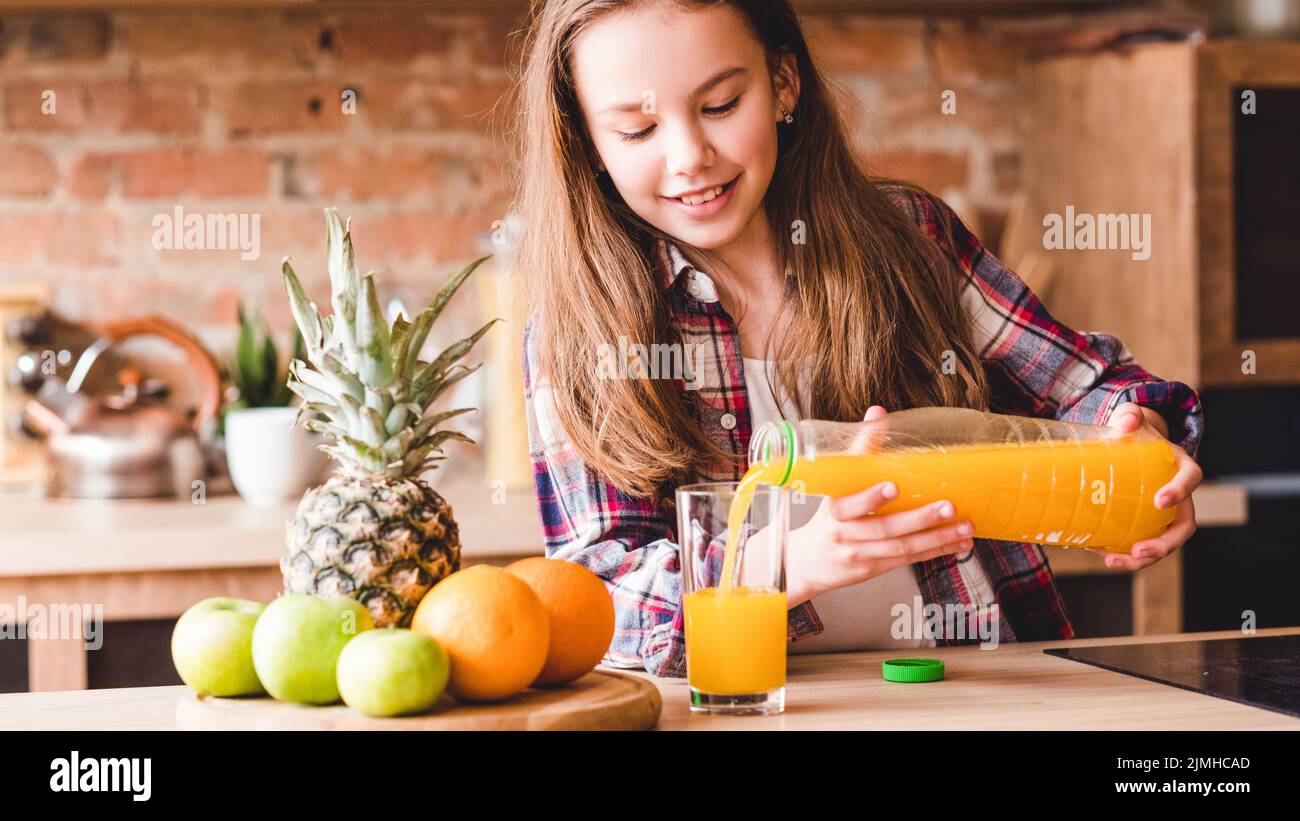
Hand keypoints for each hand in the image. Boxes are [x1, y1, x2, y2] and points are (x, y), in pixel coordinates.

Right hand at [785, 405, 974, 605]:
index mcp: (834, 510)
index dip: (871, 497)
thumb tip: (877, 413)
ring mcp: (861, 554)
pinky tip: (958, 543)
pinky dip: (936, 551)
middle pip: (885, 528)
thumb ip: (859, 450)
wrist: (809, 562)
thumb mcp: (835, 484)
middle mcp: (846, 534)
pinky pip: (910, 559)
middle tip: (948, 507)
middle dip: (919, 519)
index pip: (850, 504)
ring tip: (965, 526)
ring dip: (937, 537)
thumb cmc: (828, 516)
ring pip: (903, 546)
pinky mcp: (876, 567)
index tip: (893, 487)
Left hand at [1086, 402, 1201, 570]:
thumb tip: (1126, 421)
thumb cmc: (1134, 433)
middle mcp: (1179, 496)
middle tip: (1139, 551)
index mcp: (1181, 467)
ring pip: (1165, 543)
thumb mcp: (1131, 419)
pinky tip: (1101, 554)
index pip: (1191, 478)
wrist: (1131, 445)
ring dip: (1144, 559)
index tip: (1160, 500)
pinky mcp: (1148, 524)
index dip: (1181, 491)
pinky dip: (1125, 554)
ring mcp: (1165, 514)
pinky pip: (1143, 544)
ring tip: (1114, 561)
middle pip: (1183, 526)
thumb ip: (1129, 416)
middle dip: (1165, 543)